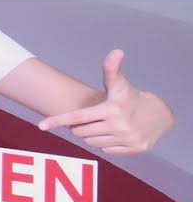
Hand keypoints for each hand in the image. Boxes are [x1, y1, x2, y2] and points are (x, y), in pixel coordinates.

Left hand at [39, 50, 174, 154]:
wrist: (161, 114)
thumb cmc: (132, 97)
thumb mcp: (120, 84)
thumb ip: (111, 69)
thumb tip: (116, 51)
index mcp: (111, 109)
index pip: (78, 117)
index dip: (58, 121)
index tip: (41, 126)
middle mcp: (119, 125)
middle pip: (81, 132)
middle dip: (81, 126)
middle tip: (92, 118)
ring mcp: (128, 138)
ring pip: (92, 142)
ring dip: (92, 135)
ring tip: (103, 125)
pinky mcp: (136, 149)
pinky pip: (106, 150)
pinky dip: (105, 144)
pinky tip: (114, 134)